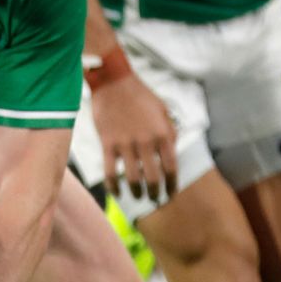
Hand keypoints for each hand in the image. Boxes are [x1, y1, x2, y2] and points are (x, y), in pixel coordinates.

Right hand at [90, 72, 176, 203]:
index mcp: (162, 134)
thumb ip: (169, 131)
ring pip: (133, 178)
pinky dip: (114, 186)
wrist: (114, 82)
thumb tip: (172, 150)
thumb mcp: (162, 110)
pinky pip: (111, 172)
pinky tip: (117, 192)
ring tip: (138, 197)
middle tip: (155, 199)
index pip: (171, 167)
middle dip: (155, 193)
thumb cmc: (140, 95)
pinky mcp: (108, 144)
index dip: (172, 184)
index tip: (171, 193)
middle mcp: (146, 142)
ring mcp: (126, 144)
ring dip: (136, 192)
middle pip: (153, 178)